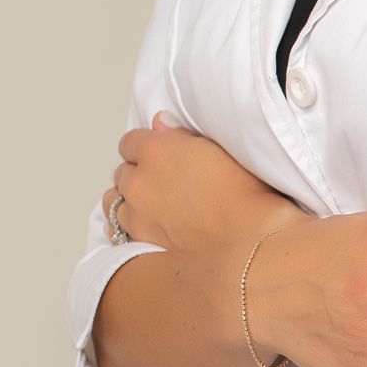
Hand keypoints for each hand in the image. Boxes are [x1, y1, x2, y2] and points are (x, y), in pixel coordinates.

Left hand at [107, 117, 298, 254]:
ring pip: (112, 201)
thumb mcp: (222, 150)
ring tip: (147, 205)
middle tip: (162, 182)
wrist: (253, 243)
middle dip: (138, 174)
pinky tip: (141, 226)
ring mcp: (137, 214)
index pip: (131, 142)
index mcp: (157, 150)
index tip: (159, 154)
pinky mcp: (141, 242)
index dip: (145, 147)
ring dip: (127, 200)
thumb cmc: (248, 195)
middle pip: (122, 172)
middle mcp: (140, 181)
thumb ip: (183, 135)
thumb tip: (161, 124)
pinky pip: (116, 230)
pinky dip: (124, 226)